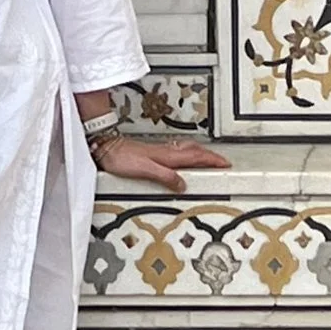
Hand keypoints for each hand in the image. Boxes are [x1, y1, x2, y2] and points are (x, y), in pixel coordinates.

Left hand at [87, 133, 230, 195]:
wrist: (105, 146)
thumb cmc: (120, 157)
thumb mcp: (144, 169)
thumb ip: (165, 176)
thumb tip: (182, 183)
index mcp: (167, 156)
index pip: (195, 157)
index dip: (211, 160)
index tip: (225, 163)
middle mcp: (165, 152)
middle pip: (194, 151)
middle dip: (210, 155)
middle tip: (222, 161)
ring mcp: (159, 151)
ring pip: (186, 150)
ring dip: (200, 153)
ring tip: (208, 158)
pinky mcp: (152, 153)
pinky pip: (176, 152)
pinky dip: (186, 153)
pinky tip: (182, 158)